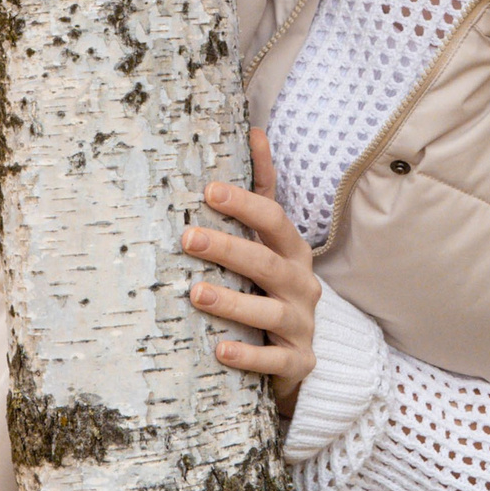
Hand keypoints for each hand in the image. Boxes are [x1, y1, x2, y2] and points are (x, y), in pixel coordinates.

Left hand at [184, 128, 319, 415]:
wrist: (299, 350)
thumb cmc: (274, 283)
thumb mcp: (272, 237)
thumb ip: (262, 188)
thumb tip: (254, 129)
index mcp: (292, 250)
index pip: (274, 219)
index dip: (244, 203)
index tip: (208, 190)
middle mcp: (301, 284)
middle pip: (266, 263)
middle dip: (228, 248)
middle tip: (187, 237)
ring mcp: (302, 325)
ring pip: (270, 313)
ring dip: (232, 302)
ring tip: (195, 292)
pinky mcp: (298, 361)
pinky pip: (276, 361)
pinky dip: (249, 356)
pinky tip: (220, 349)